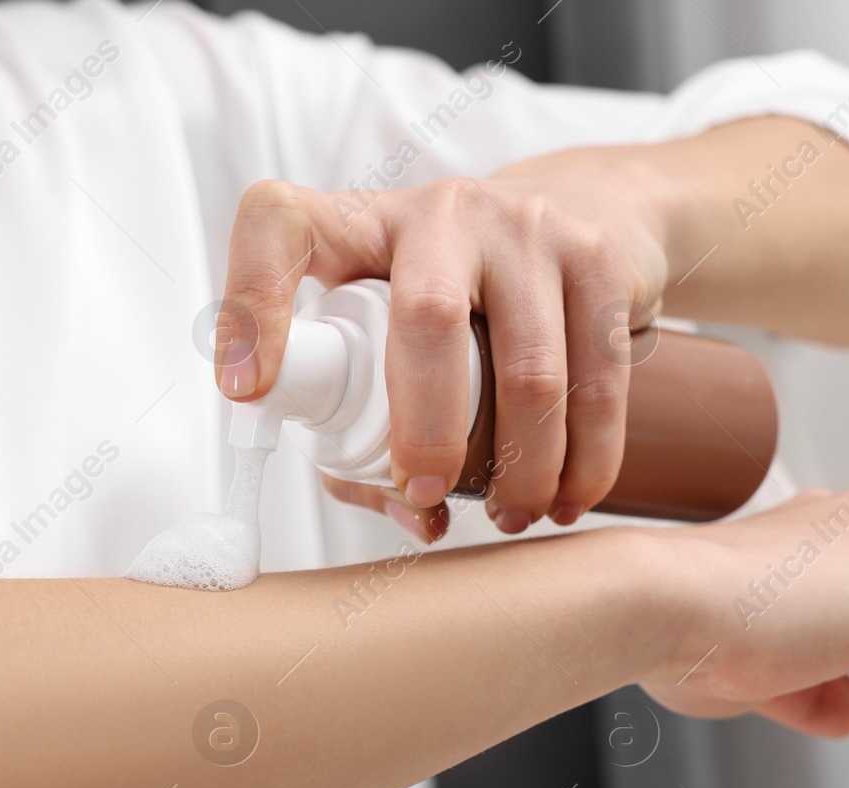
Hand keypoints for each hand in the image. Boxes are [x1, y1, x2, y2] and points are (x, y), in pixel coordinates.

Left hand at [215, 148, 677, 535]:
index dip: (254, 306)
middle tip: (428, 494)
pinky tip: (568, 496)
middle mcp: (440, 213)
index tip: (248, 392)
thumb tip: (415, 516)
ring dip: (522, 465)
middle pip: (427, 318)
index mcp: (359, 224)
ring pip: (530, 368)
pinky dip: (587, 459)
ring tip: (510, 513)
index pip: (280, 227)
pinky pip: (598, 380)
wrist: (587, 209)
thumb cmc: (462, 295)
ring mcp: (528, 229)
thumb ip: (369, 435)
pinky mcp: (600, 261)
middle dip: (427, 430)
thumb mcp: (394, 336)